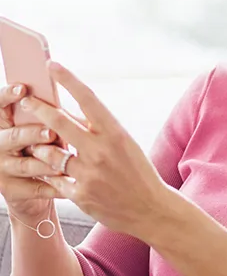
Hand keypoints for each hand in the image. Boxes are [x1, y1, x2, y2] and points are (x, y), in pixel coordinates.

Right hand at [0, 82, 60, 220]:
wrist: (31, 188)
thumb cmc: (41, 149)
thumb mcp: (37, 129)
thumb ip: (43, 117)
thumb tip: (60, 103)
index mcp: (3, 124)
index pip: (0, 105)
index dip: (8, 95)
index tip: (23, 89)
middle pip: (14, 136)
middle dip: (33, 133)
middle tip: (51, 132)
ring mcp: (1, 167)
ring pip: (24, 164)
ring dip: (46, 162)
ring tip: (64, 161)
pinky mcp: (10, 189)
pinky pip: (33, 187)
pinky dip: (52, 186)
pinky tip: (67, 183)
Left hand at [23, 61, 191, 242]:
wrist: (151, 210)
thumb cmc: (139, 173)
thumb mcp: (125, 144)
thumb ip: (98, 130)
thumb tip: (70, 114)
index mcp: (115, 133)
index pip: (87, 99)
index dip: (68, 79)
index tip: (52, 65)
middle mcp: (101, 151)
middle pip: (60, 122)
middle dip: (38, 108)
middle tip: (25, 100)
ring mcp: (89, 174)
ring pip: (51, 153)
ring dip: (40, 145)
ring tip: (34, 141)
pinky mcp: (81, 195)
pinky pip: (56, 179)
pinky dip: (51, 173)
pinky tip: (48, 170)